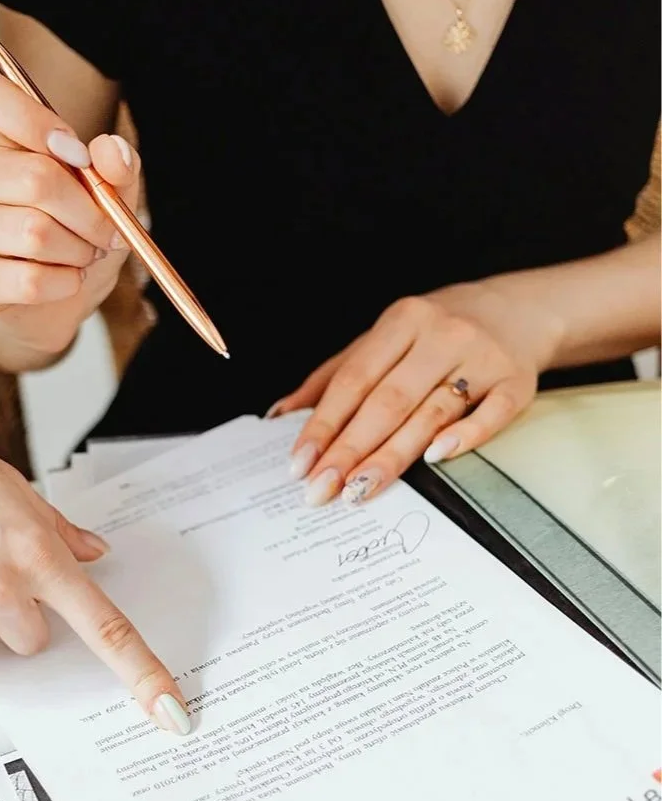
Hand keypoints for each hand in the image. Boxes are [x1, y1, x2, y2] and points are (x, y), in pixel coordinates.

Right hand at [0, 67, 140, 359]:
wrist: (60, 299)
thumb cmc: (80, 232)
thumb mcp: (113, 192)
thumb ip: (118, 165)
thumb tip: (110, 152)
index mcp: (2, 138)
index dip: (28, 117)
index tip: (74, 153)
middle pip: (34, 178)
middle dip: (89, 211)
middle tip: (104, 230)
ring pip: (34, 233)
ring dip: (79, 250)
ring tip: (83, 254)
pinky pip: (30, 279)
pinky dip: (65, 283)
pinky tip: (65, 280)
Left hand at [272, 280, 562, 506]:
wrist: (520, 310)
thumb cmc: (435, 333)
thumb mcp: (383, 339)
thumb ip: (333, 375)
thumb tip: (280, 414)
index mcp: (402, 320)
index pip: (354, 379)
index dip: (323, 424)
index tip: (300, 464)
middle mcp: (442, 335)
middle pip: (388, 401)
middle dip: (349, 449)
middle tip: (321, 490)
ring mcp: (483, 357)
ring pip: (430, 413)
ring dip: (392, 456)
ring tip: (359, 490)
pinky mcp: (518, 381)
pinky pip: (491, 414)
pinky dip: (464, 437)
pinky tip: (434, 459)